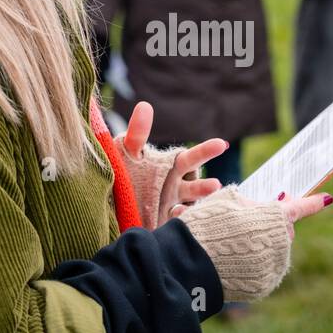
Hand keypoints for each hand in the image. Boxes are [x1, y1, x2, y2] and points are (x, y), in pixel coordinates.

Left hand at [118, 101, 222, 227]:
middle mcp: (177, 189)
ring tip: (195, 211)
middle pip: (196, 186)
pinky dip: (178, 219)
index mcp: (171, 168)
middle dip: (206, 186)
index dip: (206, 151)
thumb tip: (144, 106)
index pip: (192, 158)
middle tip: (216, 185)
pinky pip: (175, 224)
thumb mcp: (126, 152)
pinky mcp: (163, 226)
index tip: (222, 144)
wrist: (110, 205)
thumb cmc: (123, 173)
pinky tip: (175, 214)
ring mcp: (172, 209)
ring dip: (192, 209)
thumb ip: (137, 133)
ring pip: (189, 208)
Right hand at [174, 185, 332, 301]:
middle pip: (283, 231)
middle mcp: (282, 243)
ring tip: (234, 246)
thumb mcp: (227, 200)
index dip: (312, 202)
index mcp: (275, 217)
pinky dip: (255, 267)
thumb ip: (251, 201)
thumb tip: (264, 206)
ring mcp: (275, 266)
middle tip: (247, 225)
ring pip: (274, 252)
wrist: (192, 262)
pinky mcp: (265, 285)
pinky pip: (265, 271)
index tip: (326, 199)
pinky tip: (235, 263)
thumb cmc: (208, 224)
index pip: (300, 208)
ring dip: (262, 248)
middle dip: (271, 227)